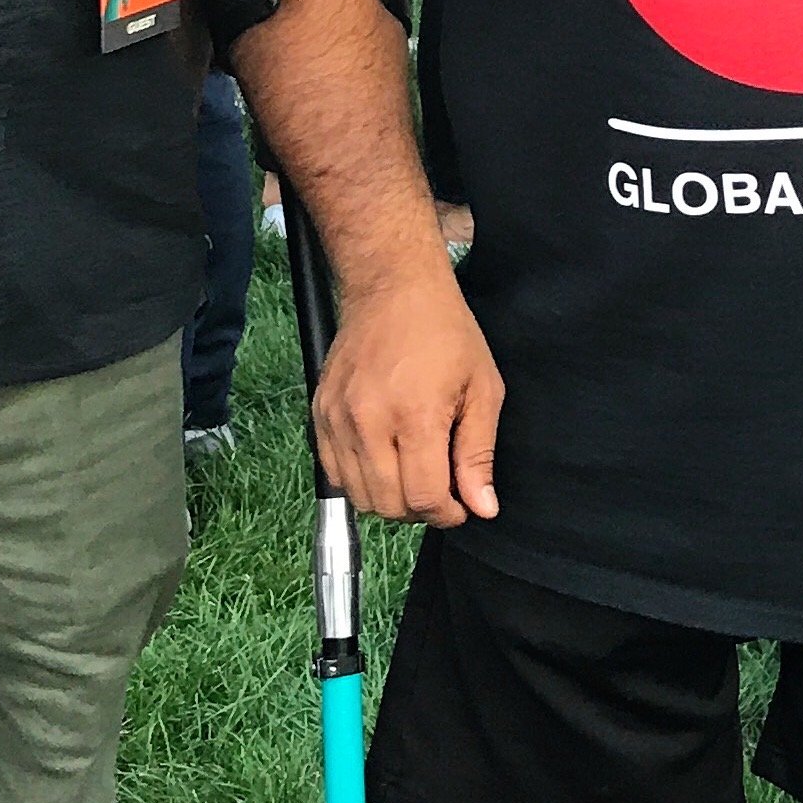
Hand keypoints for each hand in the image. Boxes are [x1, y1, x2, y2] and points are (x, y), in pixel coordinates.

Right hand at [313, 262, 504, 525]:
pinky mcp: (319, 413)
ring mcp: (337, 419)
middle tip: (440, 491)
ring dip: (389, 500)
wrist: (392, 288)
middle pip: (389, 505)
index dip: (447, 514)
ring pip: (358, 496)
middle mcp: (369, 421)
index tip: (461, 506)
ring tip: (413, 476)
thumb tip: (482, 508)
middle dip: (420, 510)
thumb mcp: (483, 389)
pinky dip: (360, 481)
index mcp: (415, 415)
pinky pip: (334, 472)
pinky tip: (384, 461)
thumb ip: (478, 454)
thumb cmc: (446, 333)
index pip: (424, 498)